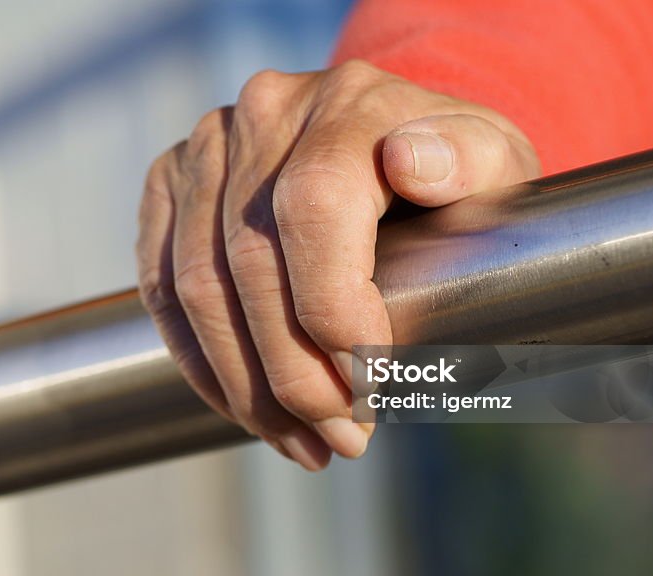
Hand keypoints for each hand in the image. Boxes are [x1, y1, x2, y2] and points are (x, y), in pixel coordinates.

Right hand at [137, 60, 539, 469]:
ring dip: (244, 385)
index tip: (371, 387)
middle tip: (343, 438)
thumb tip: (413, 163)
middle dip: (294, 374)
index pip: (314, 209)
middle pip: (250, 261)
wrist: (389, 140)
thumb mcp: (493, 161)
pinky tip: (240, 405)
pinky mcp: (171, 180)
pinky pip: (159, 282)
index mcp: (348, 103)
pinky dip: (197, 358)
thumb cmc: (449, 171)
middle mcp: (265, 112)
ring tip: (299, 441)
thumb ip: (471, 159)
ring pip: (196, 284)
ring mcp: (208, 144)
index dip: (333, 312)